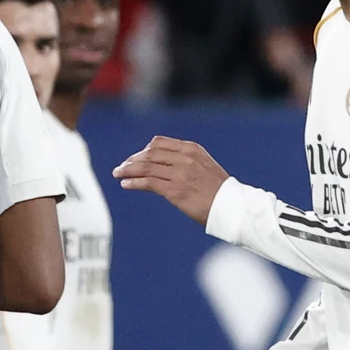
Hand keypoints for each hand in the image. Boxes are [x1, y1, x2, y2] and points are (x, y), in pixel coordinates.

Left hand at [113, 136, 230, 223]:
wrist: (231, 206)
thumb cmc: (219, 190)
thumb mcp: (204, 166)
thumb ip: (186, 160)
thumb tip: (163, 164)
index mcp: (191, 149)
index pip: (159, 143)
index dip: (143, 150)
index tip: (135, 158)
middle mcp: (184, 158)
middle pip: (149, 154)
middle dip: (132, 160)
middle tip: (122, 167)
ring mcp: (179, 174)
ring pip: (145, 167)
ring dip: (128, 170)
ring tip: (118, 174)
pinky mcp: (175, 190)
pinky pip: (148, 182)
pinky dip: (134, 182)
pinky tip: (125, 184)